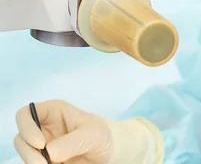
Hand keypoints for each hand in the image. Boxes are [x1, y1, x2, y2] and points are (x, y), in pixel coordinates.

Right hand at [14, 99, 162, 163]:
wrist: (109, 153)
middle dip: (28, 153)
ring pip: (25, 155)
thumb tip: (49, 152)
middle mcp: (43, 128)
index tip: (41, 144)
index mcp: (52, 111)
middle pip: (21, 138)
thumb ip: (72, 141)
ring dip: (33, 162)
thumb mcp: (92, 134)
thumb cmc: (102, 135)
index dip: (27, 127)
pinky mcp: (45, 162)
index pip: (26, 113)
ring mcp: (43, 147)